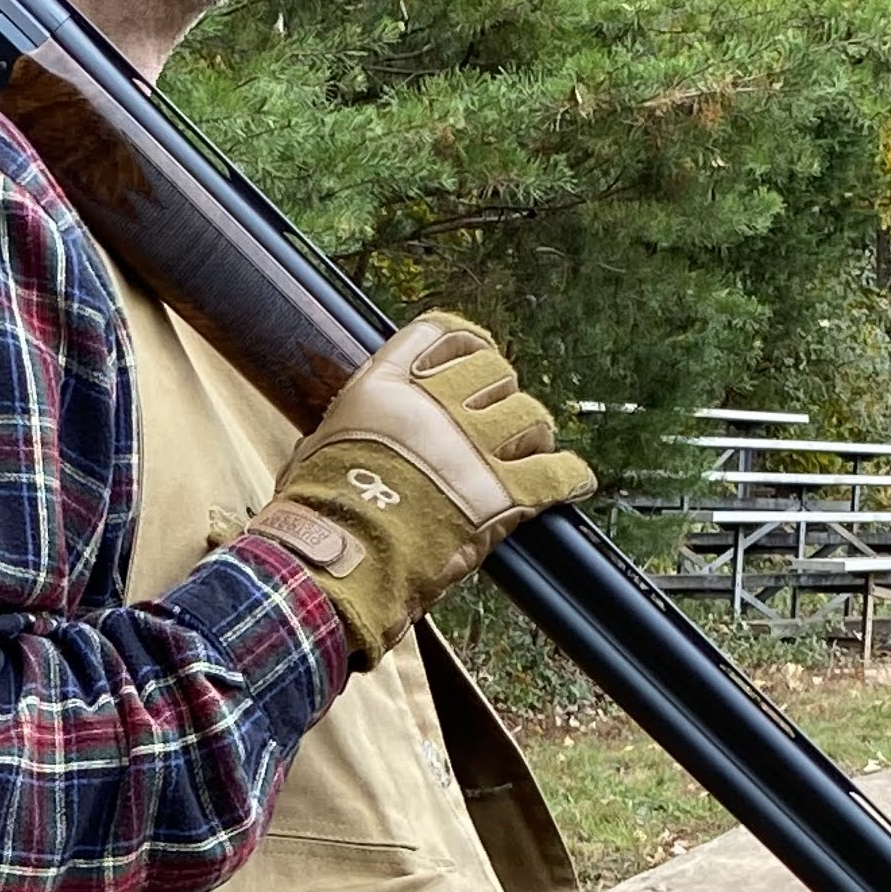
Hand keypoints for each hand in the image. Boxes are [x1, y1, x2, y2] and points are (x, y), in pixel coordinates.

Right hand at [245, 310, 594, 668]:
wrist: (337, 557)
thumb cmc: (316, 510)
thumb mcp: (321, 443)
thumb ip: (354, 426)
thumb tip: (352, 431)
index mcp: (386, 386)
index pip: (440, 334)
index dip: (466, 342)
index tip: (477, 354)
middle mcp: (434, 405)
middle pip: (494, 372)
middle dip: (500, 393)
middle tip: (497, 419)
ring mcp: (471, 447)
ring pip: (530, 415)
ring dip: (531, 433)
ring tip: (527, 451)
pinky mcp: (501, 494)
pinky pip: (557, 472)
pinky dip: (571, 475)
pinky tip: (575, 480)